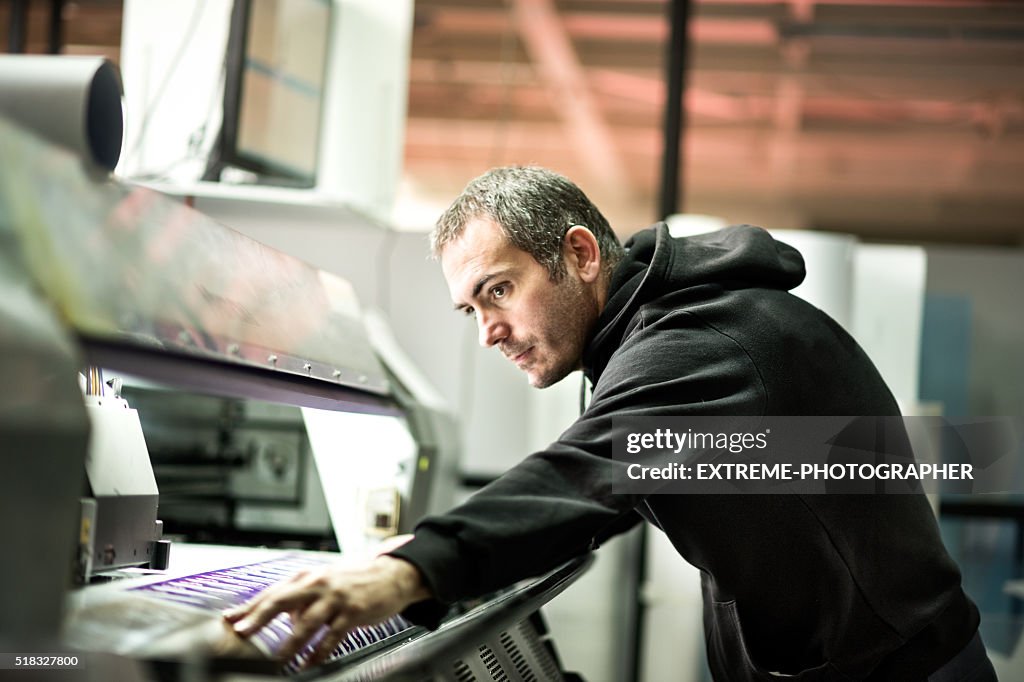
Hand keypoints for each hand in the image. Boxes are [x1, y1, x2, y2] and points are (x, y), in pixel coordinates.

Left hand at [222, 551, 429, 666]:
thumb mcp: (323, 583)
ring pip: (307, 622)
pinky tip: (310, 663)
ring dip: (290, 644)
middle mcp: (318, 583)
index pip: (272, 593)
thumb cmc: (354, 580)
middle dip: (259, 617)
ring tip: (278, 660)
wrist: (392, 574)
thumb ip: (300, 600)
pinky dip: (319, 652)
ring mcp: (336, 597)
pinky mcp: (353, 611)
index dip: (249, 607)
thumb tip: (280, 620)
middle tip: (242, 633)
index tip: (230, 620)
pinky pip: (332, 636)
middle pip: (282, 601)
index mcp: (307, 576)